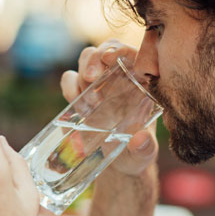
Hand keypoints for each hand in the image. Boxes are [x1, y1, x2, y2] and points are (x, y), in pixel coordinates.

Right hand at [60, 40, 158, 176]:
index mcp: (141, 82)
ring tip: (89, 99)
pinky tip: (78, 106)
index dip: (121, 49)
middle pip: (106, 49)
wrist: (115, 166)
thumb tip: (140, 139)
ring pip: (87, 59)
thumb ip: (145, 148)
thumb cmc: (136, 155)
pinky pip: (69, 79)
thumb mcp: (144, 154)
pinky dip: (69, 86)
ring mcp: (98, 85)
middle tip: (92, 78)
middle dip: (96, 58)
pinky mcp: (79, 95)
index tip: (111, 59)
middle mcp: (119, 77)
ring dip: (82, 71)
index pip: (132, 54)